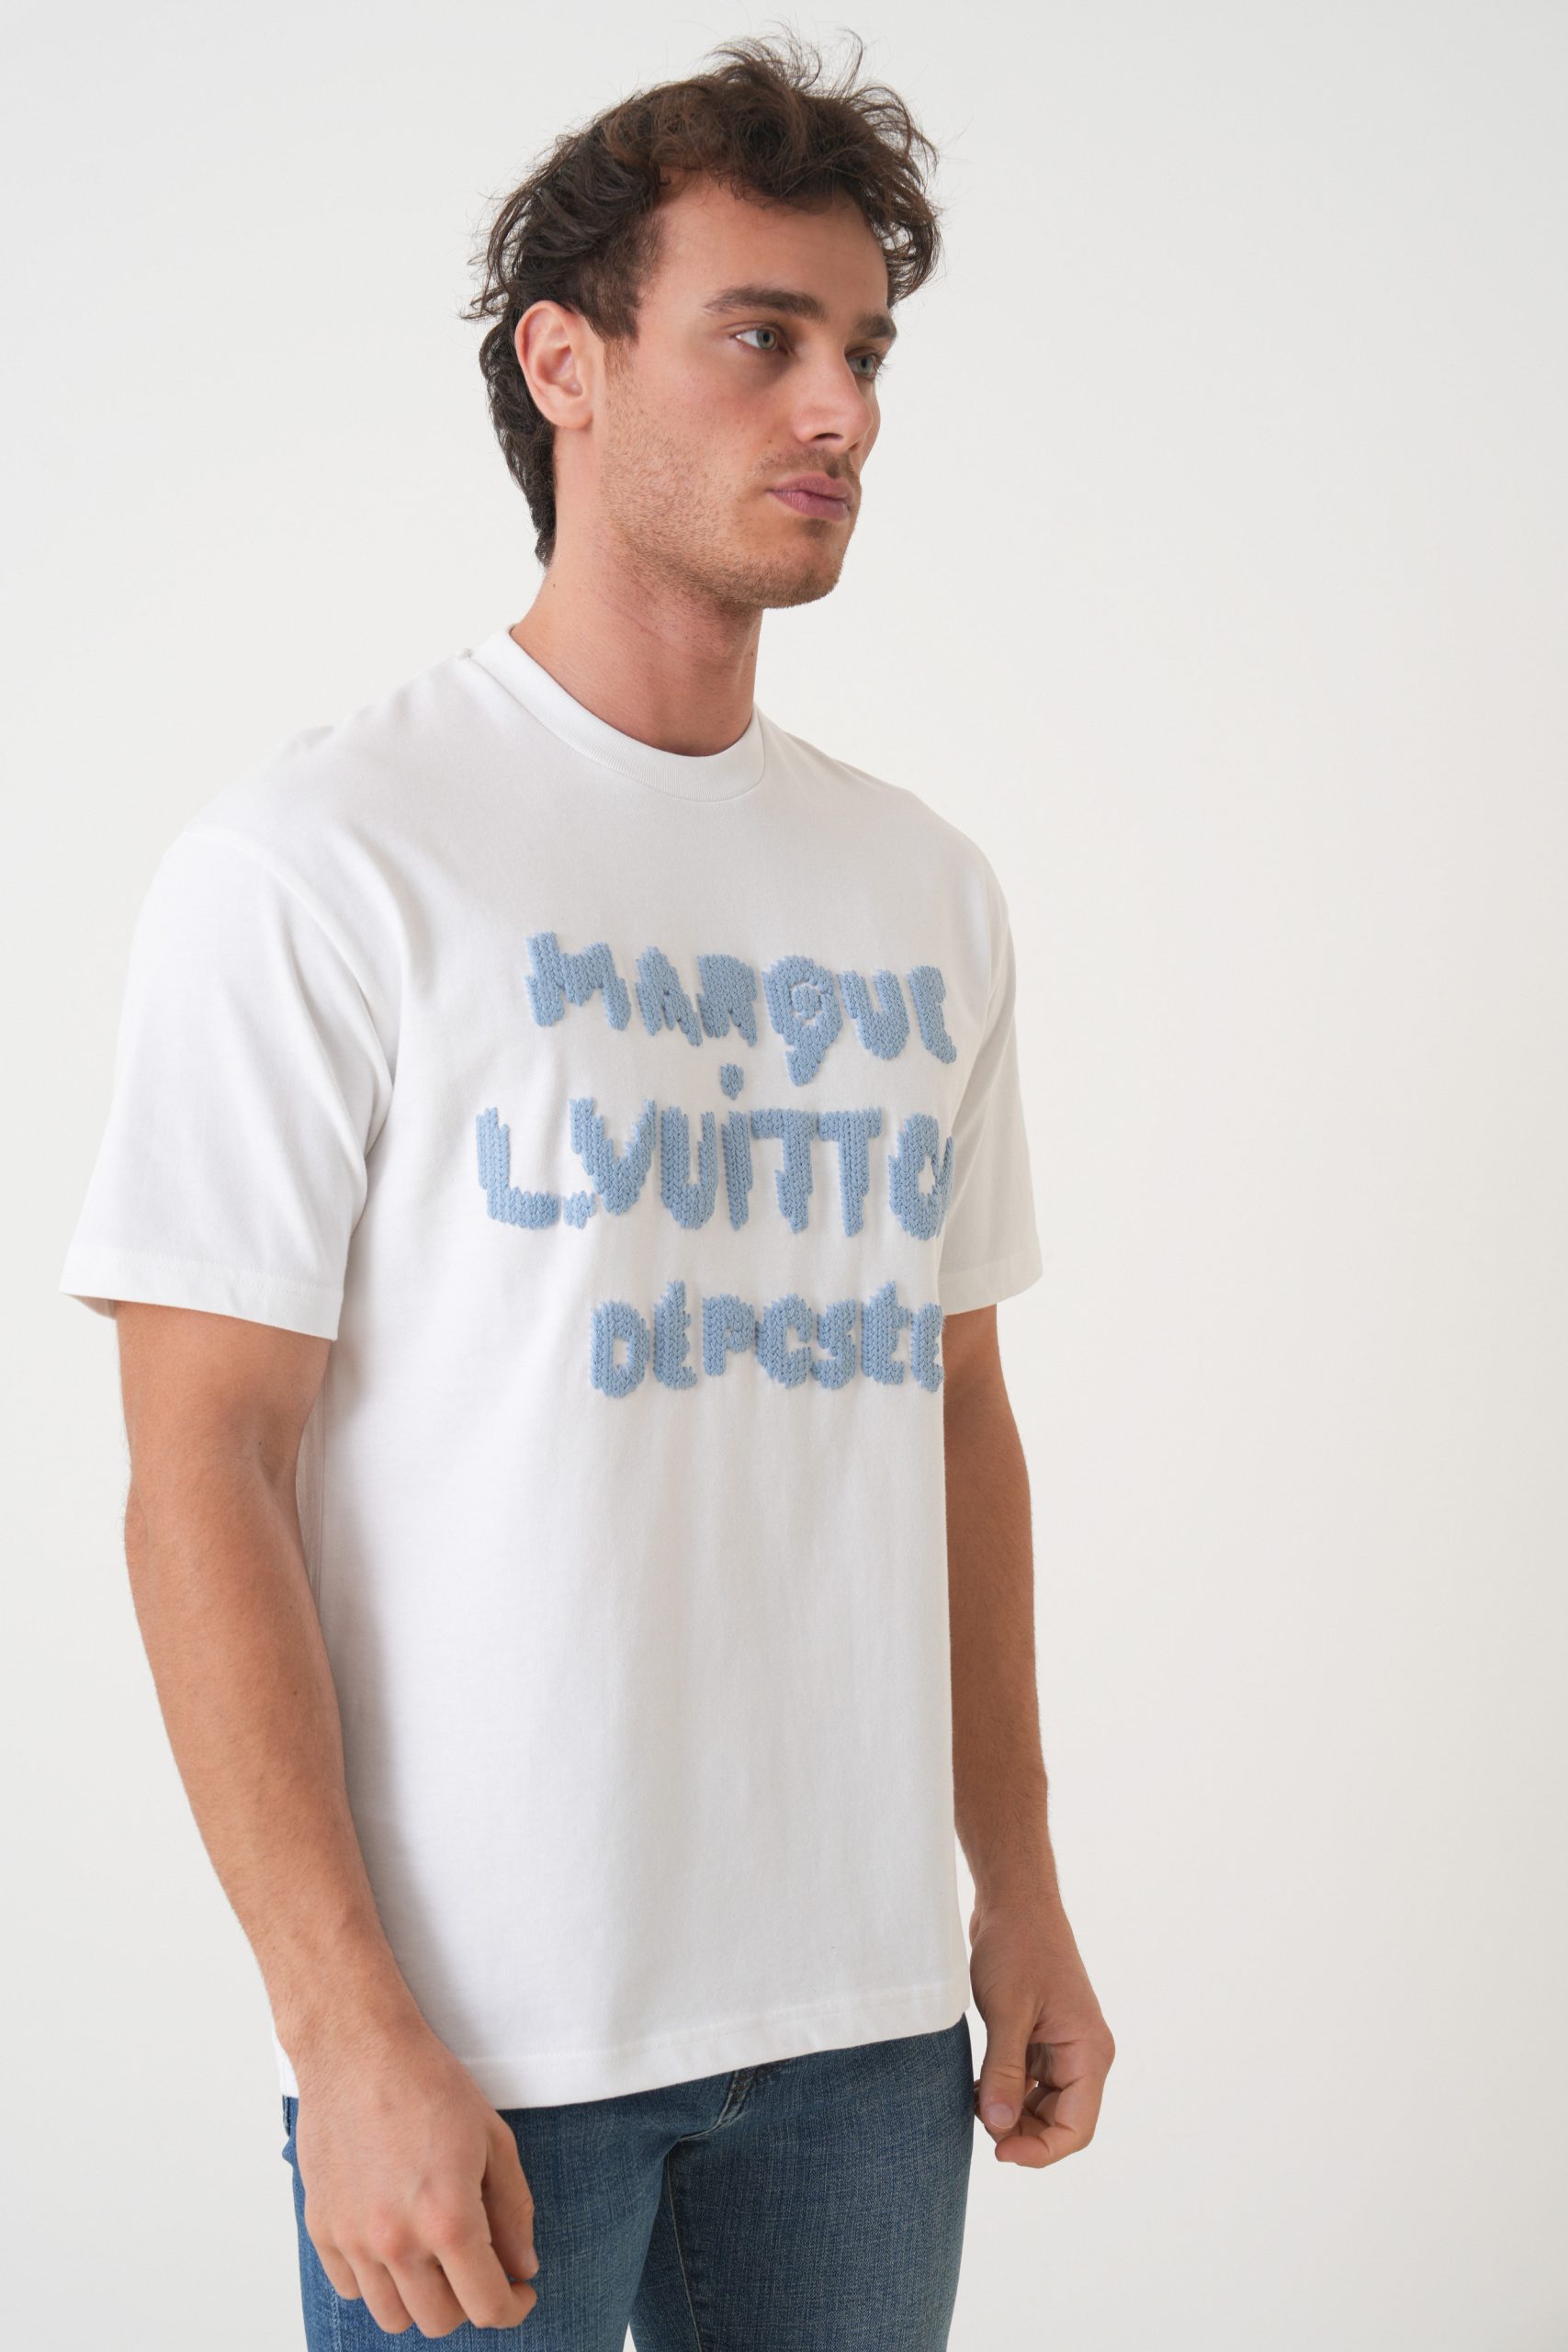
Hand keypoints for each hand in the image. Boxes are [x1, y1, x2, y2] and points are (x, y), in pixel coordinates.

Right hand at [291, 2017, 539, 2333]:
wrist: (358, 2049)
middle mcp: (397, 2242)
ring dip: (421, 2297)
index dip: (513, 2306)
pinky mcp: (321, 2229)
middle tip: (479, 2264)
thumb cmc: (430, 2084)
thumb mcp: (495, 2139)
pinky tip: (394, 2238)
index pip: (486, 2307)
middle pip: (438, 2322)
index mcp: (448, 2220)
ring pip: (392, 2316)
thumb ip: (514, 2211)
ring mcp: (352, 2240)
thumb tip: (523, 2267)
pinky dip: (377, 2279)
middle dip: (469, 2301)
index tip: (519, 2291)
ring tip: (435, 2255)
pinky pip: (352, 2288)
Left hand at [968, 1889, 1114, 2167]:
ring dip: (1009, 2113)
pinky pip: (1027, 2084)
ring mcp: (1062, 2048)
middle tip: (976, 2119)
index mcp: (1088, 2053)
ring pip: (1040, 2106)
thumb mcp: (1007, 2011)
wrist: (1013, 1900)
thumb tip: (997, 2126)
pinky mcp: (1041, 2038)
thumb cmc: (1017, 1947)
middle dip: (1020, 2132)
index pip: (1077, 2129)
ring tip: (972, 2101)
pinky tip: (974, 2090)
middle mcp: (1082, 2056)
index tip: (999, 2151)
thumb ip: (1003, 2072)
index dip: (1040, 2151)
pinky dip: (1004, 2093)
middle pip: (1058, 2123)